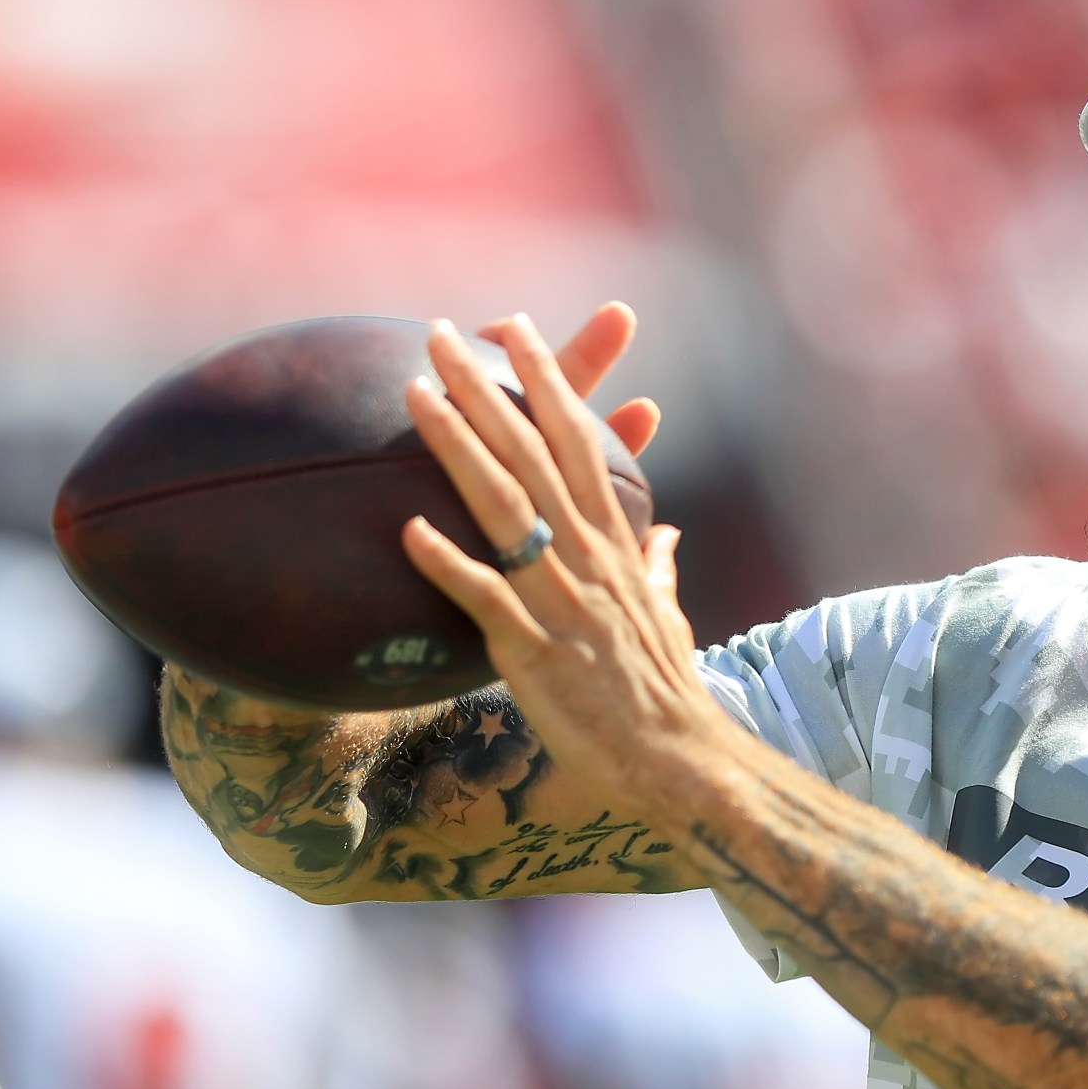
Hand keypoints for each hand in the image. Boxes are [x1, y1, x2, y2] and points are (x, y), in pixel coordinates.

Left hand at [399, 307, 731, 818]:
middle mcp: (589, 557)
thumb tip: (667, 531)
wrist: (680, 758)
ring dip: (458, 446)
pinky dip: (448, 563)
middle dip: (485, 388)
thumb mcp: (668, 614)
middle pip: (533, 454)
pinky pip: (486, 599)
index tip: (511, 330)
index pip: (579, 441)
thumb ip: (660, 565)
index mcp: (615, 542)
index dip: (545, 381)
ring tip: (415, 394)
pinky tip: (407, 529)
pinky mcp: (536, 651)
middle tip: (439, 334)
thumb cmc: (667, 691)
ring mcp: (563, 601)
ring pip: (504, 507)